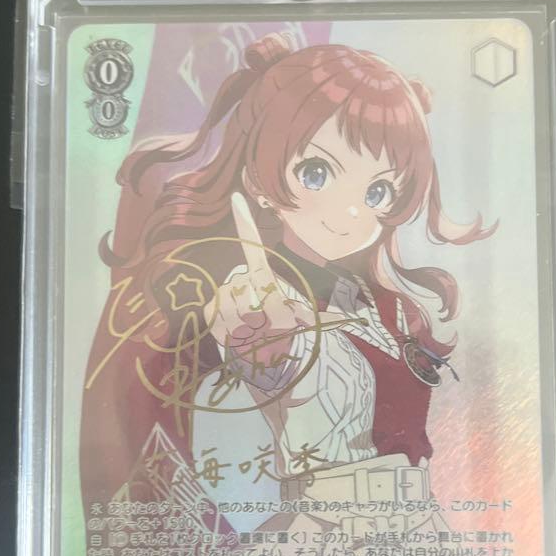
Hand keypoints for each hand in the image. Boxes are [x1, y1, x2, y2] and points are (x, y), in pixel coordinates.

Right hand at [204, 192, 315, 367]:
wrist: (258, 357)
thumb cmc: (279, 333)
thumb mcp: (302, 321)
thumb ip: (318, 317)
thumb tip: (344, 319)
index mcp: (260, 275)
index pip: (253, 246)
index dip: (244, 222)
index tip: (237, 197)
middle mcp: (240, 279)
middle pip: (256, 289)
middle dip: (270, 313)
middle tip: (272, 326)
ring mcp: (224, 293)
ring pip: (243, 307)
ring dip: (254, 326)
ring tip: (257, 333)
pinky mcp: (211, 311)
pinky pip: (226, 321)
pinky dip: (239, 334)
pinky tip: (242, 337)